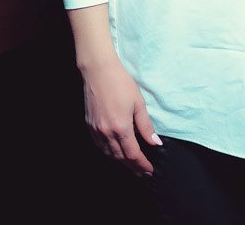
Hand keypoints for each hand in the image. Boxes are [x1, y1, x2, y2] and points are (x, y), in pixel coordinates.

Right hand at [79, 57, 161, 175]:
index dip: (142, 164)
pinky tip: (115, 151)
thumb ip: (146, 126)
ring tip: (131, 165)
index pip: (133, 154)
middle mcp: (106, 132)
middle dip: (132, 167)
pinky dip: (109, 152)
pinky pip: (99, 145)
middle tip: (142, 172)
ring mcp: (96, 130)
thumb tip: (155, 143)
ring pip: (108, 153)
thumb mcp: (138, 104)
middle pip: (120, 157)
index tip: (149, 170)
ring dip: (120, 161)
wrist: (98, 71)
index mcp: (121, 128)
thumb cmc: (121, 84)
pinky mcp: (89, 125)